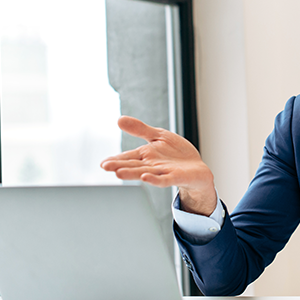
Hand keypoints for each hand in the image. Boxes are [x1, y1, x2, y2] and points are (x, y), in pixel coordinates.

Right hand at [100, 116, 216, 214]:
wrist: (196, 168)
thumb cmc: (176, 154)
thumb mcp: (158, 136)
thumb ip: (140, 129)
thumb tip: (119, 119)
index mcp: (146, 155)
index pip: (128, 157)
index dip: (116, 159)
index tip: (103, 163)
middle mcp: (151, 165)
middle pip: (133, 165)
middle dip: (120, 166)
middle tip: (105, 166)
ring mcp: (163, 172)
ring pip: (145, 173)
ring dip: (132, 173)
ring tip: (119, 173)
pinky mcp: (175, 177)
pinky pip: (164, 179)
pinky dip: (155, 179)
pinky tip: (145, 178)